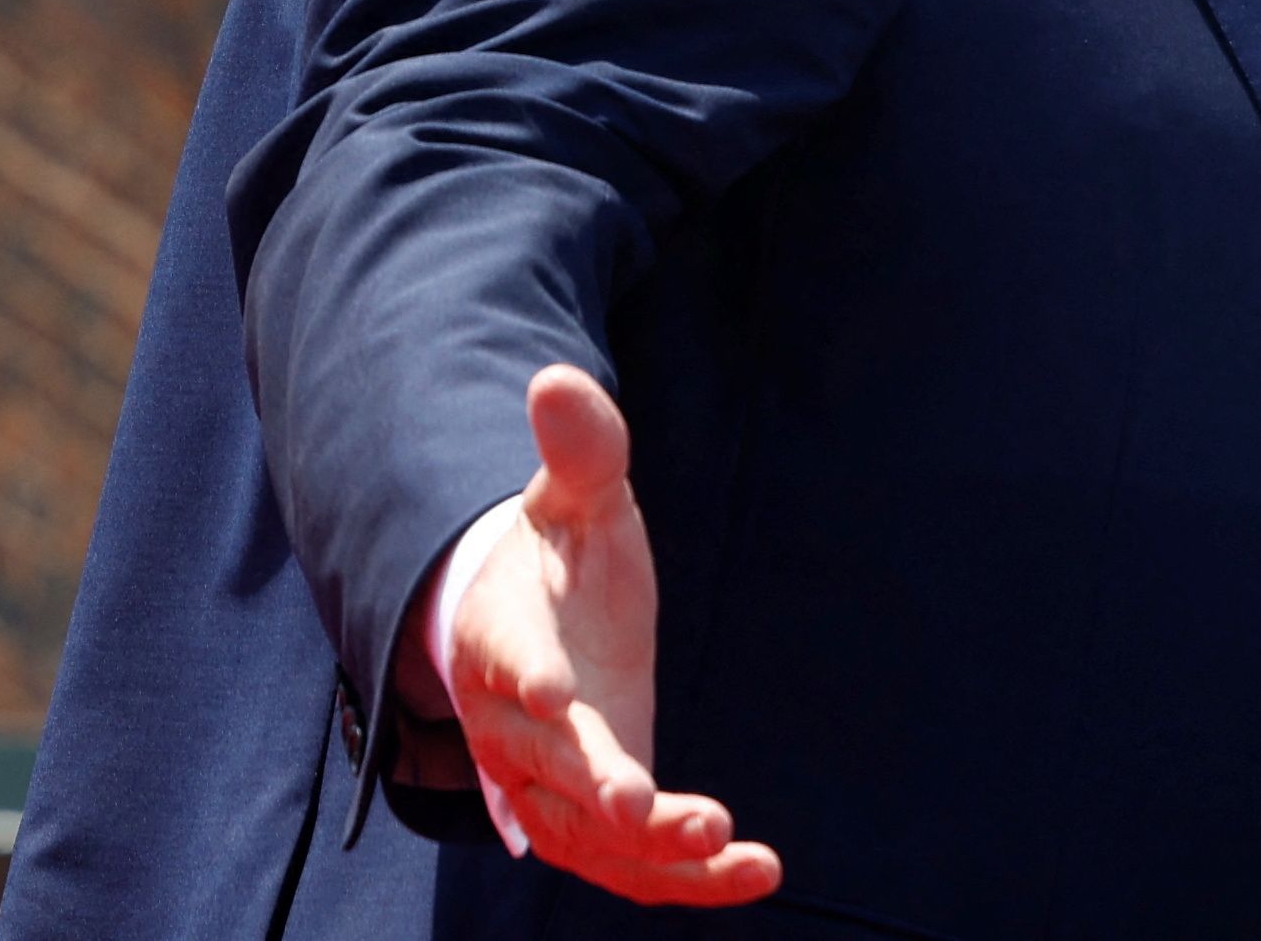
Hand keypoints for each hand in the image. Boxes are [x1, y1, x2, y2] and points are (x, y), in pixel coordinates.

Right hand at [443, 364, 781, 905]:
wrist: (542, 622)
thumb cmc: (561, 554)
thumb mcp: (577, 495)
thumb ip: (579, 450)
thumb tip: (557, 379)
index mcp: (500, 636)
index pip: (507, 660)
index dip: (531, 677)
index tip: (563, 696)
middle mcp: (515, 723)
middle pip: (545, 765)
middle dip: (595, 786)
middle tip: (646, 806)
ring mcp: (552, 781)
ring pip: (588, 833)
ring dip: (651, 849)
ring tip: (726, 843)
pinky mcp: (598, 817)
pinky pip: (632, 864)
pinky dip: (688, 880)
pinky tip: (759, 871)